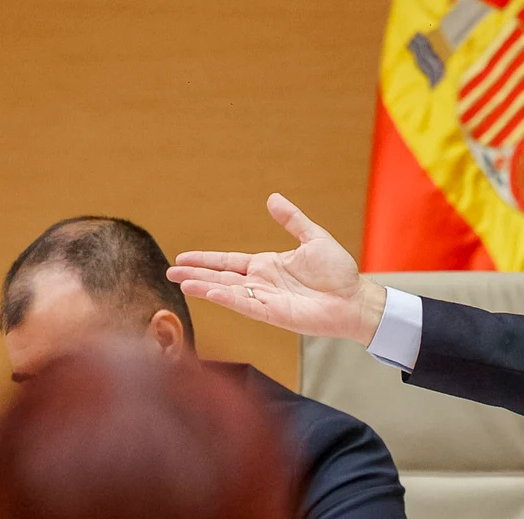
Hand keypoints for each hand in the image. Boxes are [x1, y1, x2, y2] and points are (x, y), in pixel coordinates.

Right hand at [167, 194, 387, 345]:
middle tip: (169, 273)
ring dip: (205, 287)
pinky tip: (210, 292)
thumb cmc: (338, 272)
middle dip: (195, 274)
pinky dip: (228, 299)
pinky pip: (247, 306)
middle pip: (221, 277)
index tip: (183, 258)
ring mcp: (267, 300)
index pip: (228, 262)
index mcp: (267, 265)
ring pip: (229, 292)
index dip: (206, 259)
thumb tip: (273, 198)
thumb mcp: (313, 238)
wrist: (354, 298)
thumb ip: (292, 220)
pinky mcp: (276, 314)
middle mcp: (262, 283)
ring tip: (181, 283)